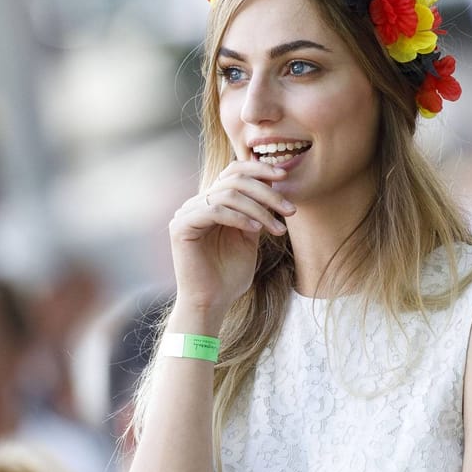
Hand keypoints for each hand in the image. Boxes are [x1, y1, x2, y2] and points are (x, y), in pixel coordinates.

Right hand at [169, 159, 295, 315]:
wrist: (212, 302)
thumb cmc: (230, 274)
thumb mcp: (250, 236)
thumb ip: (256, 210)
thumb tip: (274, 183)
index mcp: (211, 202)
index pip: (233, 172)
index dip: (258, 168)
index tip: (284, 176)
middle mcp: (196, 204)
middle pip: (234, 180)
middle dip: (267, 194)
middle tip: (290, 211)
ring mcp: (186, 213)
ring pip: (228, 195)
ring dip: (259, 210)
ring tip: (278, 228)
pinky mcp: (181, 227)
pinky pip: (215, 210)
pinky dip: (240, 218)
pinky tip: (256, 230)